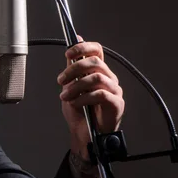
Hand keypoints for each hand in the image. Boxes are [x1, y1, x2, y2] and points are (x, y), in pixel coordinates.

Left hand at [57, 37, 124, 177]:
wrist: (83, 134)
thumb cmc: (79, 111)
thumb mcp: (70, 86)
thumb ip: (72, 66)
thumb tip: (73, 44)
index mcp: (99, 71)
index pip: (97, 50)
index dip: (83, 47)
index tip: (67, 54)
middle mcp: (109, 78)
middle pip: (95, 62)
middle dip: (74, 69)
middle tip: (61, 80)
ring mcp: (114, 90)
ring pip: (96, 78)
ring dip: (76, 87)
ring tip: (65, 97)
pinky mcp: (116, 104)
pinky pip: (100, 94)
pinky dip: (83, 98)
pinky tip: (75, 104)